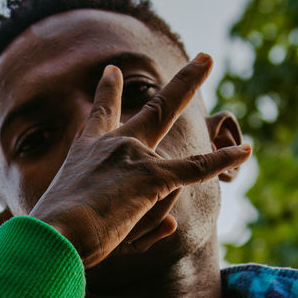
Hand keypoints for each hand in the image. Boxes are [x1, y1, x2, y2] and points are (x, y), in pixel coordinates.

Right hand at [32, 54, 249, 266]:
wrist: (52, 237)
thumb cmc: (60, 239)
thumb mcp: (92, 226)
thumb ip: (139, 227)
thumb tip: (173, 222)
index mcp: (86, 152)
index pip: (100, 116)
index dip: (107, 92)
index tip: (112, 71)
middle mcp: (112, 145)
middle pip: (157, 108)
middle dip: (186, 82)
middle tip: (205, 59)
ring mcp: (134, 157)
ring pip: (175, 169)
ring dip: (172, 192)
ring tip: (155, 196)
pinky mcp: (151, 176)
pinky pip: (195, 169)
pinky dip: (222, 160)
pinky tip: (246, 150)